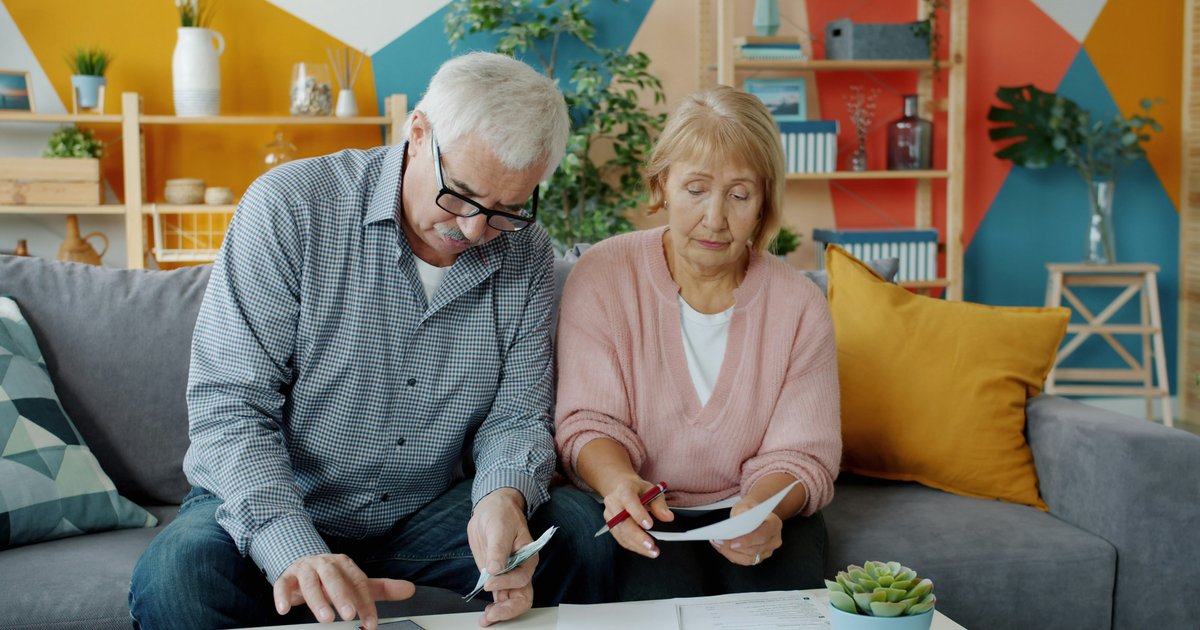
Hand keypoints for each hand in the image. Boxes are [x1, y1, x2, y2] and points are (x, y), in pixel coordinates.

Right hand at [273, 554, 414, 629]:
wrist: (304, 563)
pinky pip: (282, 585)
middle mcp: (325, 564)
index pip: (358, 582)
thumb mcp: (356, 582)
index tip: (370, 623)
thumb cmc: (333, 578)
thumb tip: (410, 589)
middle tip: (349, 615)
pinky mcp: (287, 577)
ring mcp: (305, 569)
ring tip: (325, 618)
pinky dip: (282, 596)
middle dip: (342, 597)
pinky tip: (284, 610)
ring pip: (310, 582)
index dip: (365, 603)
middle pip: (334, 578)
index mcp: (345, 564)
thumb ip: (381, 588)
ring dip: (316, 600)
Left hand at [467, 488, 534, 626]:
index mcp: (528, 556)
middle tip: (492, 614)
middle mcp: (521, 569)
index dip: (506, 582)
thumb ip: (498, 549)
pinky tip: (486, 615)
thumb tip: (495, 568)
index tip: (489, 581)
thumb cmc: (501, 514)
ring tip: (486, 619)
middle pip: (522, 596)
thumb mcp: (499, 527)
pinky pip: (500, 598)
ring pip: (512, 601)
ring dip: (501, 613)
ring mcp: (509, 575)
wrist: (492, 509)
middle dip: (508, 609)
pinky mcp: (497, 578)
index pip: (522, 578)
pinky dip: (494, 608)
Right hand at [602, 477, 673, 557]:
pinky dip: (633, 546)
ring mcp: (610, 515)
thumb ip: (660, 504)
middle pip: (622, 521)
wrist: (622, 489)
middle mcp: (613, 502)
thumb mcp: (652, 491)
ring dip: (637, 545)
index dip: (638, 514)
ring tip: (652, 551)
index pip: (629, 501)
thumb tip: (668, 517)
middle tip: (651, 545)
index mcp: (624, 490)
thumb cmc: (638, 490)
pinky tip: (644, 550)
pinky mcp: (610, 525)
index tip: (650, 525)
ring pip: (621, 533)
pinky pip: (620, 538)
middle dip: (637, 536)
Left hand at [709, 497, 782, 565]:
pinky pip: (745, 561)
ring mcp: (768, 550)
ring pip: (749, 559)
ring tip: (717, 544)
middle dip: (735, 548)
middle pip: (755, 550)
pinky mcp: (760, 557)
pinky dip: (732, 555)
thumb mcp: (746, 505)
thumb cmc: (751, 509)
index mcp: (775, 524)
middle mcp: (774, 540)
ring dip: (731, 553)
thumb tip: (732, 527)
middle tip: (718, 541)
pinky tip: (721, 548)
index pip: (762, 535)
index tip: (732, 543)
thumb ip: (741, 514)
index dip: (747, 541)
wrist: (756, 514)